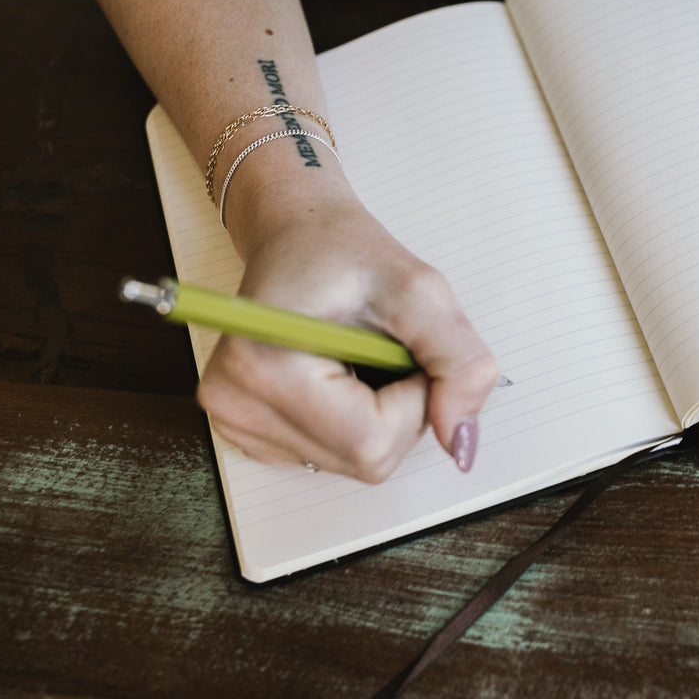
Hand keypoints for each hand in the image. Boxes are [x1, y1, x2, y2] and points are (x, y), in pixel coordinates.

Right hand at [197, 194, 499, 481]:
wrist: (298, 236)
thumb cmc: (347, 253)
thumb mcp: (421, 291)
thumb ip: (458, 364)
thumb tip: (462, 443)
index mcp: (263, 368)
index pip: (373, 441)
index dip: (417, 398)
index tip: (409, 344)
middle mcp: (236, 406)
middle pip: (366, 460)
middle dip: (402, 408)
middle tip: (387, 346)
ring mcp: (237, 424)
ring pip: (356, 462)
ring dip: (382, 413)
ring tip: (359, 353)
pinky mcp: (249, 432)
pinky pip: (335, 454)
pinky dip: (356, 419)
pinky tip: (339, 372)